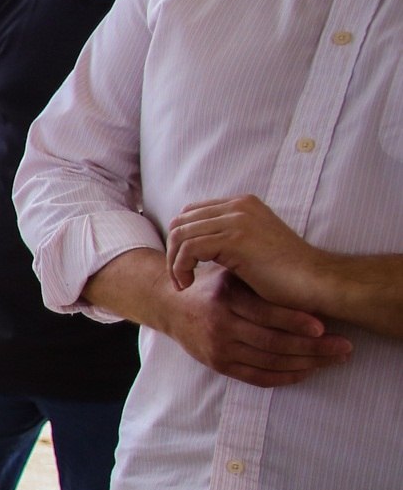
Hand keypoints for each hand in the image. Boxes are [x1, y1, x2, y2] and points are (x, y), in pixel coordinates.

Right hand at [163, 268, 349, 387]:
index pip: (266, 313)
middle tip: (344, 347)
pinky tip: (307, 371)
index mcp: (225, 298)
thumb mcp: (231, 275)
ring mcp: (218, 348)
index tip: (324, 327)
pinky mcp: (218, 365)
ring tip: (334, 359)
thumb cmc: (212, 287)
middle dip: (314, 348)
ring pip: (270, 362)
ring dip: (307, 364)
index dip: (296, 322)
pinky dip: (286, 377)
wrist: (171, 307)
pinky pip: (257, 378)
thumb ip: (259, 283)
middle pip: (273, 342)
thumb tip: (309, 289)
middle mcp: (219, 325)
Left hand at [169, 195, 334, 310]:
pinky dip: (181, 268)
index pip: (192, 212)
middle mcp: (239, 206)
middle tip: (180, 278)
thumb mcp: (251, 248)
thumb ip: (225, 239)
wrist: (317, 282)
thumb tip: (192, 246)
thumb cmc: (286, 274)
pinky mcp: (235, 239)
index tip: (185, 266)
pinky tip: (189, 284)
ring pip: (180, 234)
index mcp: (243, 204)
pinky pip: (189, 249)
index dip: (180, 239)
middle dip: (173, 251)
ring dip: (174, 262)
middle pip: (181, 221)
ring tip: (184, 284)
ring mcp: (238, 220)